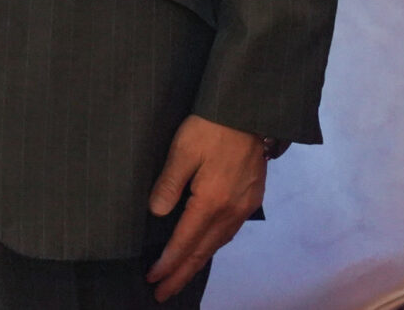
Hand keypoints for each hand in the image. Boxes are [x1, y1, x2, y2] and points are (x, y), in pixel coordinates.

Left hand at [145, 115, 267, 300]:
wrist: (249, 112)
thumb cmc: (211, 128)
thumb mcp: (181, 151)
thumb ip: (168, 184)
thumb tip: (156, 214)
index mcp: (211, 202)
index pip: (185, 242)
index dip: (168, 263)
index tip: (152, 278)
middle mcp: (231, 211)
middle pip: (203, 251)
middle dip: (182, 274)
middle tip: (163, 293)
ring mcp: (244, 207)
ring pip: (218, 244)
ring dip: (197, 263)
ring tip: (180, 276)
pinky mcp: (251, 198)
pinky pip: (229, 233)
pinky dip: (213, 246)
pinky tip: (205, 248)